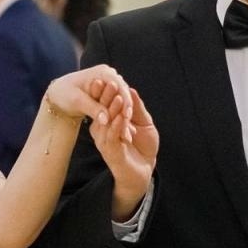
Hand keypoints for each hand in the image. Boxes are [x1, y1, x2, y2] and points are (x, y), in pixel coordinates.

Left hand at [46, 65, 133, 131]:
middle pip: (123, 95)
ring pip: (122, 103)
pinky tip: (122, 133)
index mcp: (103, 72)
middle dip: (127, 112)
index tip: (127, 116)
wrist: (58, 96)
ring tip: (127, 135)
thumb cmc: (64, 94)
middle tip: (129, 130)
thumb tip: (106, 120)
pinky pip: (117, 108)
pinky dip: (118, 119)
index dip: (125, 101)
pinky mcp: (109, 96)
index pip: (120, 86)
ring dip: (124, 118)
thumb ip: (93, 109)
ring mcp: (111, 86)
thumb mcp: (77, 101)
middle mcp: (110, 77)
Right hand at [91, 87, 158, 218]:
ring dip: (112, 110)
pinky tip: (121, 117)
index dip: (106, 91)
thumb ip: (136, 108)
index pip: (105, 103)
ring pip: (106, 123)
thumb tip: (130, 89)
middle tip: (107, 82)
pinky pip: (112, 137)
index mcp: (108, 122)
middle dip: (106, 96)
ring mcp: (105, 141)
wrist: (144, 171)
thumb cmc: (142, 146)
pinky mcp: (111, 152)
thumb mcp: (143, 123)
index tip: (108, 76)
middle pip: (102, 110)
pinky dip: (117, 126)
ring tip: (118, 97)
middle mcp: (103, 130)